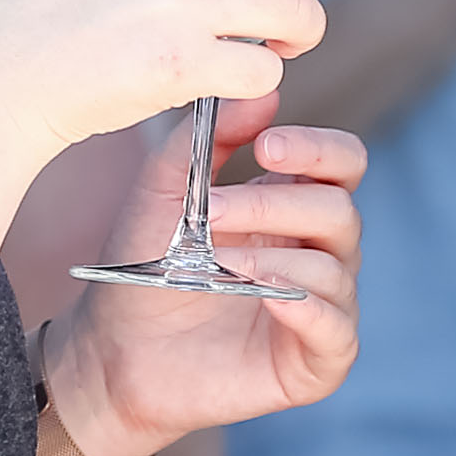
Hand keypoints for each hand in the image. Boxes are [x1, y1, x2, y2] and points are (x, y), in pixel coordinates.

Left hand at [45, 88, 367, 455]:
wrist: (112, 353)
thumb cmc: (143, 270)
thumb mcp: (164, 192)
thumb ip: (209, 140)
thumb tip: (265, 92)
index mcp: (292, 208)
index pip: (343, 164)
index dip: (317, 149)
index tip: (265, 145)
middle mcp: (317, 255)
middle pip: (341, 211)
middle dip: (277, 206)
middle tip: (214, 212)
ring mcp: (321, 309)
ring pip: (337, 268)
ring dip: (276, 257)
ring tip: (221, 263)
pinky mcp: (314, 362)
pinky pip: (337, 331)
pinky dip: (307, 310)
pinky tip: (262, 297)